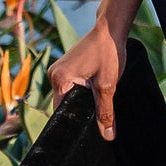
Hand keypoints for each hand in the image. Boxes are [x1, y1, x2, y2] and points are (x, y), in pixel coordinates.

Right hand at [48, 20, 124, 140]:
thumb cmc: (108, 53)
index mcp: (59, 79)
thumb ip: (106, 112)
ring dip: (83, 101)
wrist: (111, 29)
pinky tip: (95, 93)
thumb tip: (107, 136)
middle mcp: (54, 74)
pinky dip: (83, 92)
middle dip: (80, 112)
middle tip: (96, 122)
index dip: (74, 123)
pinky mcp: (67, 67)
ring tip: (97, 105)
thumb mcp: (107, 86)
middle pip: (65, 105)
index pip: (61, 112)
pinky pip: (72, 87)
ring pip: (70, 96)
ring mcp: (59, 70)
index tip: (85, 134)